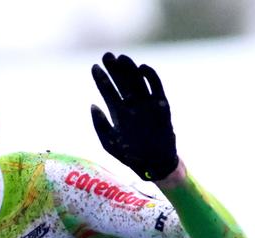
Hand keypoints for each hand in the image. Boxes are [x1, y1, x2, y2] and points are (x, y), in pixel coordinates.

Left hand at [90, 52, 178, 183]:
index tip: (94, 67)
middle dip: (114, 69)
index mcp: (118, 112)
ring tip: (121, 58)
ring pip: (137, 81)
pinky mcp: (161, 105)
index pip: (107, 91)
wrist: (155, 165)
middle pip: (122, 82)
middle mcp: (132, 105)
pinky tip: (142, 68)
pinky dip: (151, 76)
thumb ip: (100, 125)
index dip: (101, 78)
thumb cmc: (132, 156)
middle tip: (107, 55)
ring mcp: (146, 104)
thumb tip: (93, 105)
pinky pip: (156, 87)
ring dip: (130, 69)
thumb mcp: (110, 143)